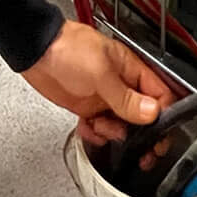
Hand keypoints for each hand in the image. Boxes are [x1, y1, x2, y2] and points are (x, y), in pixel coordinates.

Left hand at [23, 21, 179, 163]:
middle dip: (141, 134)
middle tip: (136, 147)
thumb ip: (125, 96)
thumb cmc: (66, 48)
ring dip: (114, 133)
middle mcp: (120, 84)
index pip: (159, 96)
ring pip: (122, 126)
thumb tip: (152, 113)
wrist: (33, 50)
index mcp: (129, 69)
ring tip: (101, 126)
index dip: (162, 117)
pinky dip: (96, 134)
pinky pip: (100, 128)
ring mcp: (103, 96)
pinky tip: (88, 128)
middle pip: (143, 117)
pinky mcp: (87, 106)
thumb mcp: (100, 72)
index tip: (156, 135)